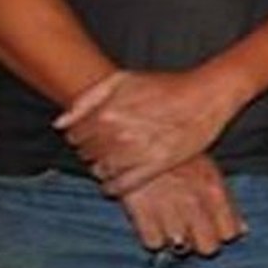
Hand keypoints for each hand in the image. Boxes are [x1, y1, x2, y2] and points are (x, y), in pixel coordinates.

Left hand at [57, 69, 246, 185]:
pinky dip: (113, 187)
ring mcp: (137, 152)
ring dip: (102, 168)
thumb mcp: (123, 80)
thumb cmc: (166, 86)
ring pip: (101, 171)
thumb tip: (60, 124)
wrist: (207, 96)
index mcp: (106, 113)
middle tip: (107, 146)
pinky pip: (121, 186)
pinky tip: (116, 182)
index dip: (81, 136)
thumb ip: (86, 99)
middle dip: (92, 151)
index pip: (74, 136)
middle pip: (86, 154)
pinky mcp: (156, 166)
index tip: (93, 134)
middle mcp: (118, 134)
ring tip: (115, 160)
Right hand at [117, 154, 244, 255]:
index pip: (230, 234)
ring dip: (175, 238)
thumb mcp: (208, 169)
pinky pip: (154, 243)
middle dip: (200, 241)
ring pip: (181, 247)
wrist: (135, 139)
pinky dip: (152, 236)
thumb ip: (226, 201)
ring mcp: (168, 211)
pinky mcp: (141, 215)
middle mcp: (195, 204)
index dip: (221, 232)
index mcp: (214, 190)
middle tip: (190, 228)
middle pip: (208, 248)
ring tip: (169, 221)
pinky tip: (152, 221)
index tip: (212, 226)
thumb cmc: (176, 155)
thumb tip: (242, 231)